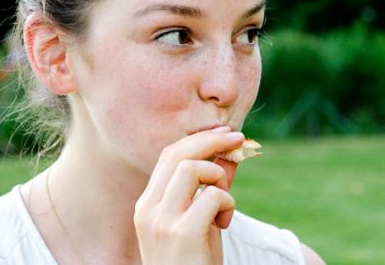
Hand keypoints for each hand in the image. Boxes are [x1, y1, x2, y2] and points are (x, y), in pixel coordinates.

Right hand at [134, 126, 243, 264]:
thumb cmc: (193, 264)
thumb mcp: (194, 224)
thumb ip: (205, 191)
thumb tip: (228, 155)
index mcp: (146, 205)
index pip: (167, 156)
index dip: (197, 140)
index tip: (221, 133)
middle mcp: (148, 210)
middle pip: (178, 154)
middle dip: (211, 141)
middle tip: (238, 138)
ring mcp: (162, 221)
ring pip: (192, 168)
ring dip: (218, 176)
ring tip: (224, 201)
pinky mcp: (183, 233)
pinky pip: (213, 196)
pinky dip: (227, 203)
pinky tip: (224, 223)